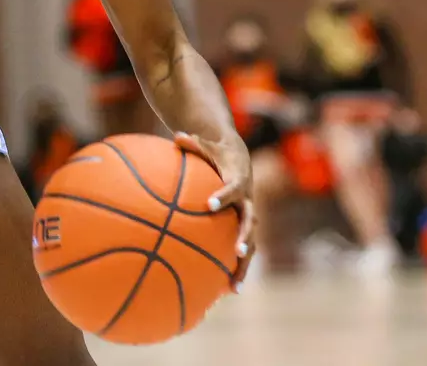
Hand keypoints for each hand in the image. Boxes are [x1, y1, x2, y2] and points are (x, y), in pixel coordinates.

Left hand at [173, 131, 255, 287]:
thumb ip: (192, 144)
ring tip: (234, 286)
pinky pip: (241, 251)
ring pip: (251, 244)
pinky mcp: (243, 229)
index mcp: (238, 181)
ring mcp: (248, 218)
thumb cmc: (216, 152)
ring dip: (244, 266)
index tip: (210, 204)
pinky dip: (235, 269)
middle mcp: (247, 202)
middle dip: (245, 238)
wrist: (239, 158)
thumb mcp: (206, 144)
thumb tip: (176, 136)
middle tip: (237, 252)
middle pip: (250, 223)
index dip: (223, 196)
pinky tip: (225, 290)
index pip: (233, 189)